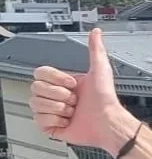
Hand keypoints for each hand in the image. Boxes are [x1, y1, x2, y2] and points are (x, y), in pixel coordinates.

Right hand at [30, 28, 133, 154]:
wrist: (108, 123)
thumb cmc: (105, 100)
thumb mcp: (100, 70)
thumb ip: (95, 50)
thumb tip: (96, 32)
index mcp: (63, 82)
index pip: (40, 73)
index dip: (56, 78)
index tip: (73, 84)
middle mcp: (56, 96)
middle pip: (36, 88)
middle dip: (59, 95)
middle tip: (74, 100)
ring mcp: (52, 111)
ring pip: (36, 104)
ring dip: (58, 108)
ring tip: (72, 111)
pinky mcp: (51, 126)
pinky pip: (39, 120)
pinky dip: (55, 120)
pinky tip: (67, 121)